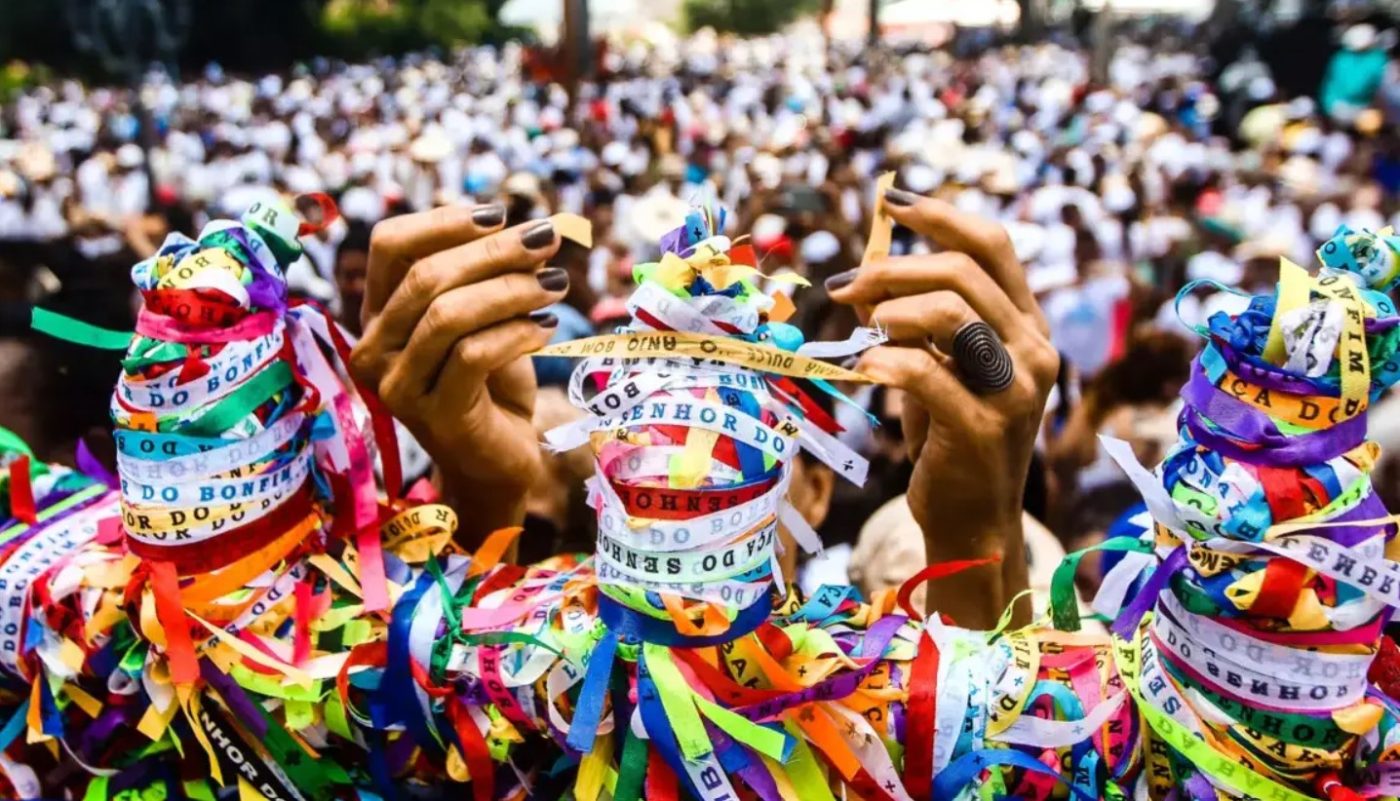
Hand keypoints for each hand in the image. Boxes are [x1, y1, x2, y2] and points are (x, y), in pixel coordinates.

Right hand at [349, 205, 566, 544]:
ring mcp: (397, 386)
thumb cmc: (491, 384)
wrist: (497, 462)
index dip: (444, 221)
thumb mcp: (485, 320)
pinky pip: (473, 355)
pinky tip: (548, 328)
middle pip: (425, 277)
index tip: (501, 214)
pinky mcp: (434, 416)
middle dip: (493, 250)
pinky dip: (517, 333)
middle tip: (547, 239)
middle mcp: (373, 349)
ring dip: (511, 289)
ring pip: (448, 315)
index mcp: (378, 314)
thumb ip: (489, 276)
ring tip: (556, 284)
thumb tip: (530, 228)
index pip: (390, 246)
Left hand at [826, 189, 1058, 627]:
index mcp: (1026, 326)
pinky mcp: (985, 427)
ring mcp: (1016, 389)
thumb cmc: (948, 441)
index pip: (993, 244)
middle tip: (846, 287)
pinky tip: (863, 368)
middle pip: (966, 268)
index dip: (939, 214)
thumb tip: (866, 260)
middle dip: (895, 266)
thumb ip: (914, 316)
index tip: (889, 202)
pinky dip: (884, 360)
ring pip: (953, 311)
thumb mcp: (935, 367)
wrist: (970, 524)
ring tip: (860, 327)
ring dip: (892, 308)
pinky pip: (926, 371)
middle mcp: (1033, 350)